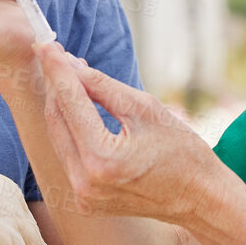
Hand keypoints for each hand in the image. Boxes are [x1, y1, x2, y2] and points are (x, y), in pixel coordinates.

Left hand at [31, 41, 226, 227]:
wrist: (200, 198)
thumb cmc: (182, 151)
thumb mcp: (144, 108)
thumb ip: (101, 86)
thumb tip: (68, 63)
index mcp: (102, 159)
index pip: (69, 101)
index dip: (56, 68)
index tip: (44, 43)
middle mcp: (84, 182)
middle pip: (56, 120)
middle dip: (56, 85)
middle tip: (56, 54)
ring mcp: (83, 196)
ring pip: (59, 136)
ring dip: (62, 105)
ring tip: (72, 76)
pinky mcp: (85, 201)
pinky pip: (69, 155)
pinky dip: (72, 129)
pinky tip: (79, 108)